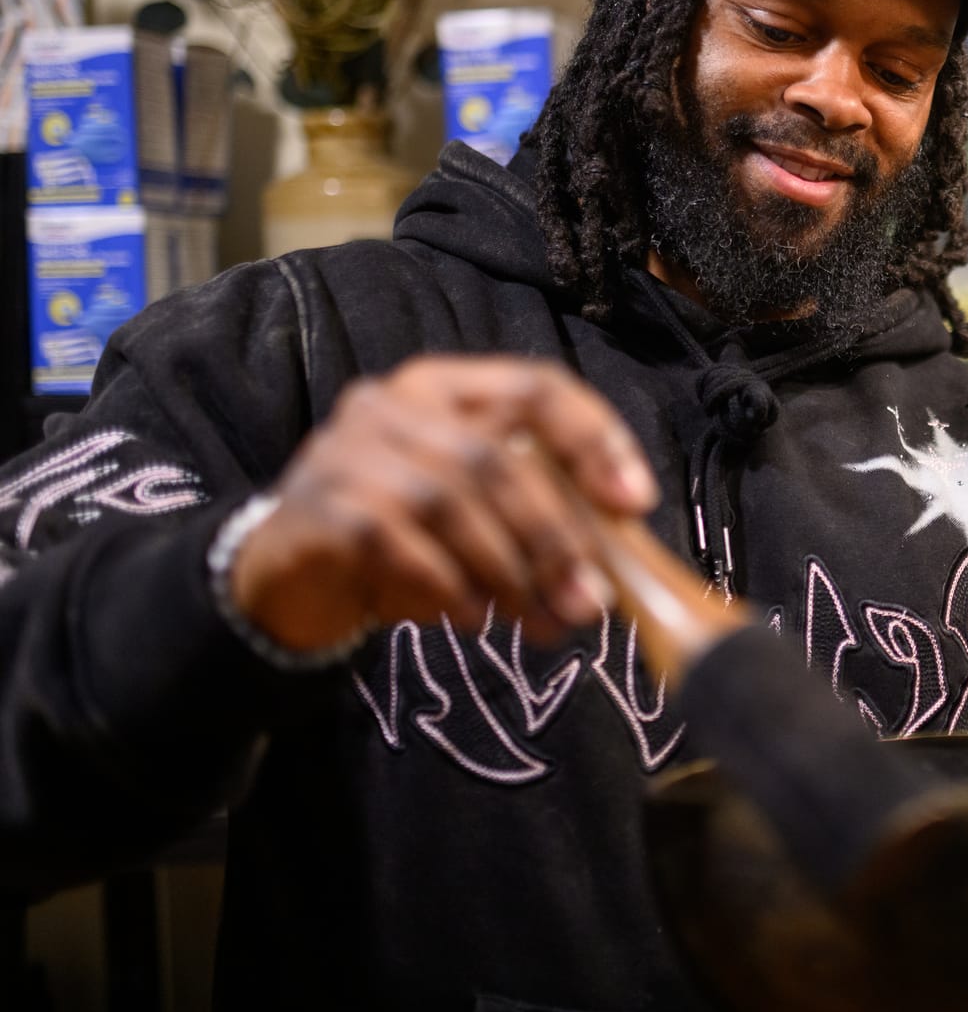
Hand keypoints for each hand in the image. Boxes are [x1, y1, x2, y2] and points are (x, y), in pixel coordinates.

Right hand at [228, 356, 660, 653]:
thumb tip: (622, 547)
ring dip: (509, 572)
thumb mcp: (477, 514)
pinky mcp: (318, 506)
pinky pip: (399, 545)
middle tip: (591, 603)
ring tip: (542, 624)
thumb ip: (539, 508)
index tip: (635, 505)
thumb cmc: (406, 540)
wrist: (289, 578)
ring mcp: (348, 449)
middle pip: (498, 458)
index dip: (594, 440)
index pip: (536, 387)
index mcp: (447, 386)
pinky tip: (473, 620)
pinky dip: (449, 587)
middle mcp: (394, 403)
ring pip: (451, 502)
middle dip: (556, 537)